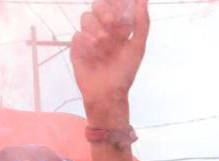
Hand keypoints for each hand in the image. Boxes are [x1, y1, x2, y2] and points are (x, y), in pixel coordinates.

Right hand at [70, 0, 148, 120]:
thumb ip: (141, 22)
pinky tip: (94, 55)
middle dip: (105, 12)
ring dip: (97, 30)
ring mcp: (88, 37)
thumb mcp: (138, 46)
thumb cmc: (124, 71)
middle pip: (97, 5)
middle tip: (112, 24)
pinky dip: (87, 43)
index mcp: (118, 26)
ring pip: (86, 18)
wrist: (108, 93)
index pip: (113, 4)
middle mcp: (102, 28)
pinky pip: (78, 35)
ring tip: (105, 47)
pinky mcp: (77, 47)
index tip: (120, 16)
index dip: (116, 3)